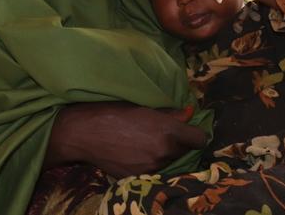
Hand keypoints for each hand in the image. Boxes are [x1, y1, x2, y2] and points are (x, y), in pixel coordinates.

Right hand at [46, 102, 205, 178]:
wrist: (84, 132)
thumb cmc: (113, 111)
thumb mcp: (144, 107)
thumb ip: (170, 113)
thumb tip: (190, 113)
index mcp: (168, 131)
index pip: (199, 139)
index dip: (195, 134)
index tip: (188, 131)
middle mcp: (164, 152)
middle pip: (185, 151)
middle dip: (178, 143)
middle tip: (163, 134)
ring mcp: (151, 167)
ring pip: (170, 162)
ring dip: (164, 154)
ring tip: (146, 142)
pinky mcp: (138, 177)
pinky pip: (154, 171)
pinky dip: (151, 163)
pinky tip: (137, 152)